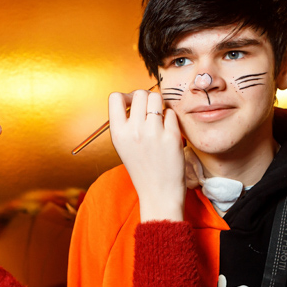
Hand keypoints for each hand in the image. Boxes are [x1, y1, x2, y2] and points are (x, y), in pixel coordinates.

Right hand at [108, 90, 185, 221]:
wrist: (158, 193)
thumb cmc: (142, 168)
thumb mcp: (123, 146)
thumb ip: (125, 123)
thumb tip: (136, 98)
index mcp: (117, 133)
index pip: (115, 97)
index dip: (125, 96)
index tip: (132, 105)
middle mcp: (133, 130)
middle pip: (139, 94)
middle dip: (146, 99)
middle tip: (150, 111)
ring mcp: (153, 132)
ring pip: (156, 99)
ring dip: (159, 106)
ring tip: (159, 119)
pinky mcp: (171, 136)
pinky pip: (171, 113)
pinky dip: (170, 119)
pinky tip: (168, 131)